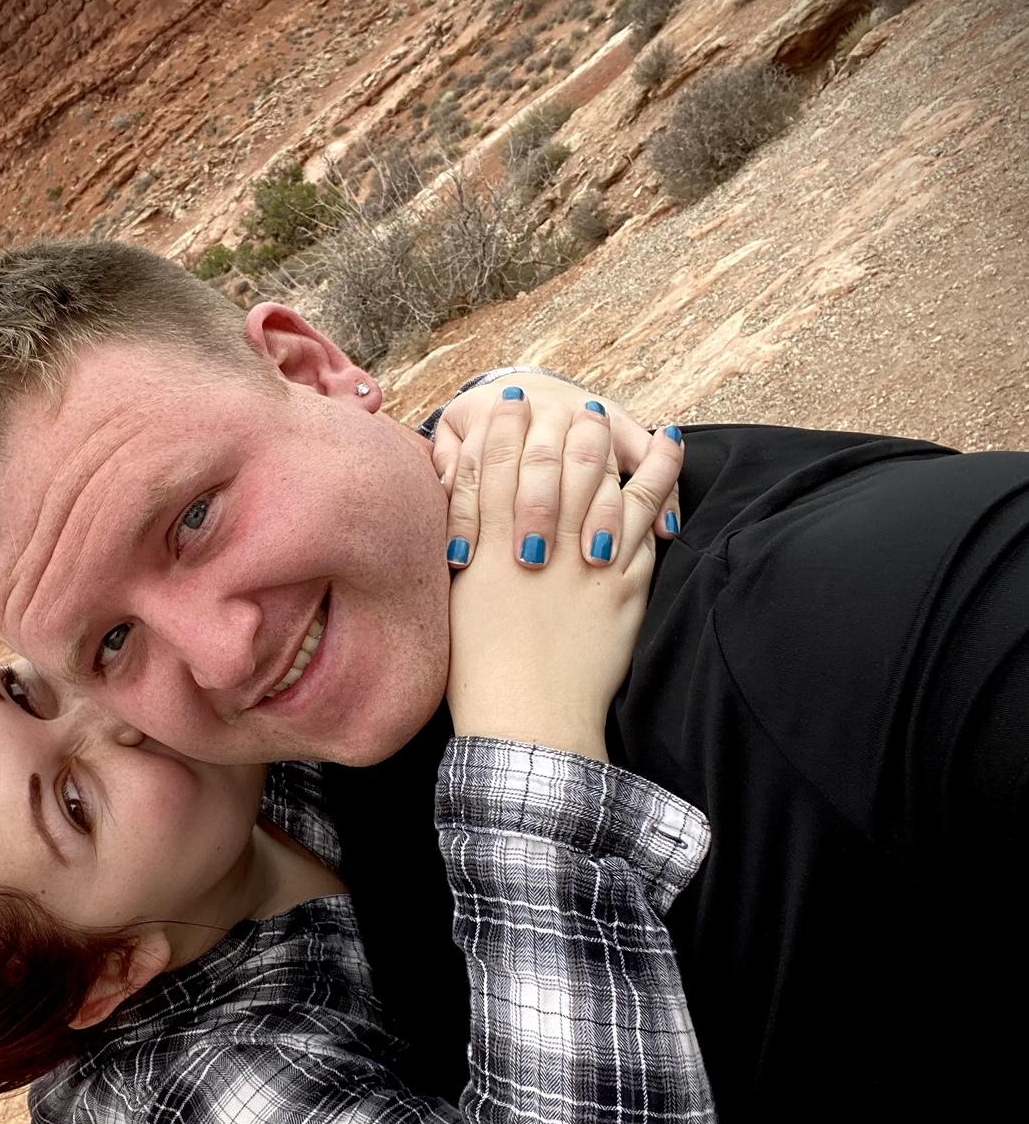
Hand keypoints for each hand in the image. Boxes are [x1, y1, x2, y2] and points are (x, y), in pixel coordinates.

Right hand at [446, 394, 683, 760]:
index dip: (505, 426)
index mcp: (486, 547)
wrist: (528, 723)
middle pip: (553, 462)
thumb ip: (465, 551)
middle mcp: (537, 543)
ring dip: (606, 440)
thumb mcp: (454, 602)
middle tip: (567, 405)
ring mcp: (585, 561)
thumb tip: (467, 512)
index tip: (512, 400)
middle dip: (560, 425)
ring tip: (607, 414)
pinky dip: (660, 475)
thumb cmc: (478, 673)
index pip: (496, 465)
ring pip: (601, 479)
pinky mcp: (625, 583)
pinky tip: (668, 445)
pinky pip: (648, 516)